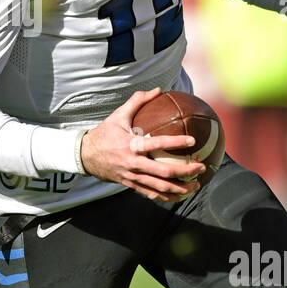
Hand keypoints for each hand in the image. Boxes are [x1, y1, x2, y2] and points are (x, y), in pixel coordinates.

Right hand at [80, 88, 206, 202]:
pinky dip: (167, 197)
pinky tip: (180, 196)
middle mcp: (133, 163)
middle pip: (164, 172)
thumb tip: (158, 89)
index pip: (157, 143)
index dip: (176, 142)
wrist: (85, 156)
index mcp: (131, 145)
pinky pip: (152, 194)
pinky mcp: (131, 185)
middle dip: (186, 171)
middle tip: (201, 167)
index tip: (193, 140)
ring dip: (181, 189)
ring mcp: (132, 177)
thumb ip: (137, 101)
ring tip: (196, 185)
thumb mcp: (118, 115)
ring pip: (160, 187)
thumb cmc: (104, 133)